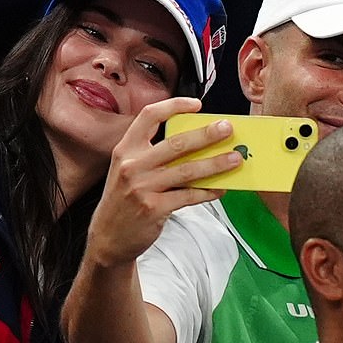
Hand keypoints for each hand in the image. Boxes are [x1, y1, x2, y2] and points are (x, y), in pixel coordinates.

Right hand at [86, 97, 240, 266]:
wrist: (108, 237)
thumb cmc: (123, 200)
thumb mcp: (127, 170)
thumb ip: (152, 155)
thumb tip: (195, 143)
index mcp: (126, 149)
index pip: (149, 116)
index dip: (174, 106)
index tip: (197, 104)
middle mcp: (132, 165)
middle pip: (176, 143)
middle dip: (206, 134)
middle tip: (228, 129)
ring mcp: (142, 187)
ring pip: (187, 170)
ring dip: (215, 163)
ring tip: (235, 159)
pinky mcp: (154, 208)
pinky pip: (189, 197)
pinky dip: (208, 192)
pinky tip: (221, 188)